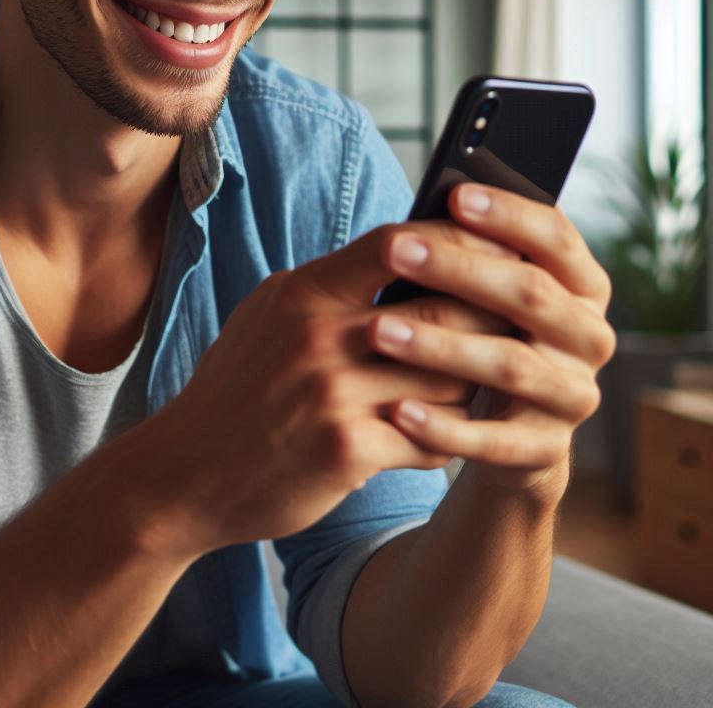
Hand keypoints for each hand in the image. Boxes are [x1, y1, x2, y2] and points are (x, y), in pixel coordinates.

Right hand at [143, 219, 514, 558]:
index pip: (395, 244)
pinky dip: (446, 438)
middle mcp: (318, 337)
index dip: (456, 239)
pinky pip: (428, 437)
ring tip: (493, 382)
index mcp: (302, 294)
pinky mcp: (345, 450)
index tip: (497, 244)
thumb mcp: (267, 317)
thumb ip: (328, 288)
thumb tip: (398, 258)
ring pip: (444, 378)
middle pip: (435, 309)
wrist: (186, 473)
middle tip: (527, 317)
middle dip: (489, 313)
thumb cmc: (235, 389)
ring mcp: (331, 394)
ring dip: (473, 383)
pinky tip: (447, 438)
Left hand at [368, 183, 615, 499]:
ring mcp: (571, 396)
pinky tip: (397, 409)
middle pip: (529, 295)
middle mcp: (589, 337)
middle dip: (459, 269)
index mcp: (582, 285)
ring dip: (439, 346)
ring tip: (378, 330)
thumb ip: (474, 256)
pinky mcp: (544, 448)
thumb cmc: (485, 335)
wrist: (509, 433)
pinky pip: (493, 440)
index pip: (556, 238)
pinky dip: (443, 425)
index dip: (509, 215)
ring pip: (508, 365)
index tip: (455, 196)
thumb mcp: (487, 295)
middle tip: (394, 250)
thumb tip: (427, 209)